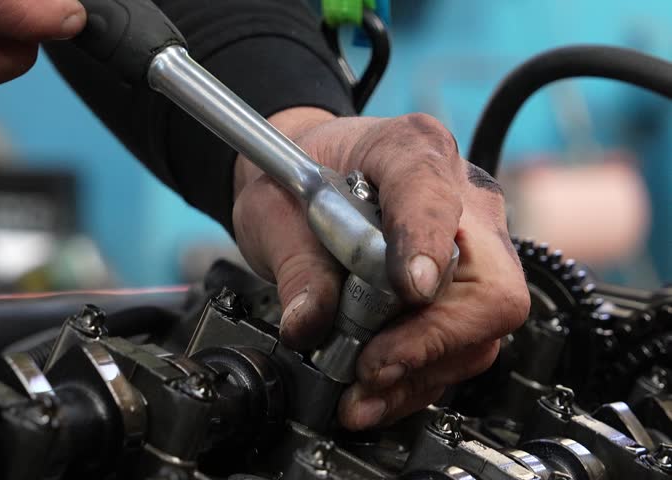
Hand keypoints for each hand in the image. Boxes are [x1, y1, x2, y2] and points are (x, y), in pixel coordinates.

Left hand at [233, 107, 529, 429]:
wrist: (299, 175)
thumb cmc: (297, 175)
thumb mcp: (278, 209)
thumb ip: (299, 265)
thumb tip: (310, 324)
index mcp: (413, 150)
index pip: (434, 195)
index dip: (426, 244)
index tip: (410, 288)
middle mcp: (461, 199)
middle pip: (490, 288)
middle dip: (430, 341)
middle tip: (372, 367)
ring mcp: (470, 250)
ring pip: (479, 332)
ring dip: (418, 372)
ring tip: (361, 395)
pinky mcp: (461, 293)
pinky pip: (458, 350)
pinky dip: (414, 380)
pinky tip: (375, 394)